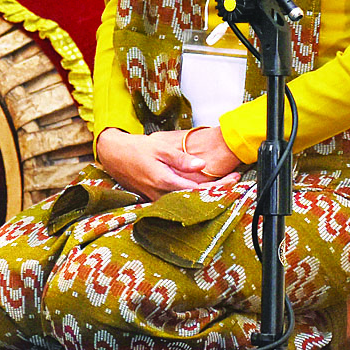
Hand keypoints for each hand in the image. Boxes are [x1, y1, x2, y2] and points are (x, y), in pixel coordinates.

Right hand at [95, 127, 239, 201]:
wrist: (115, 156)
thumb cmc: (137, 149)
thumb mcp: (160, 148)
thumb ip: (180, 158)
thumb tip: (200, 165)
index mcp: (165, 181)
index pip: (198, 189)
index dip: (219, 186)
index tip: (234, 179)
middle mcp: (163, 194)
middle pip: (196, 199)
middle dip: (217, 192)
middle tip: (234, 181)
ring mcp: (159, 199)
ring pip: (188, 201)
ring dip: (206, 195)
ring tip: (224, 185)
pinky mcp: (156, 199)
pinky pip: (178, 200)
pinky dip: (193, 196)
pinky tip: (203, 189)